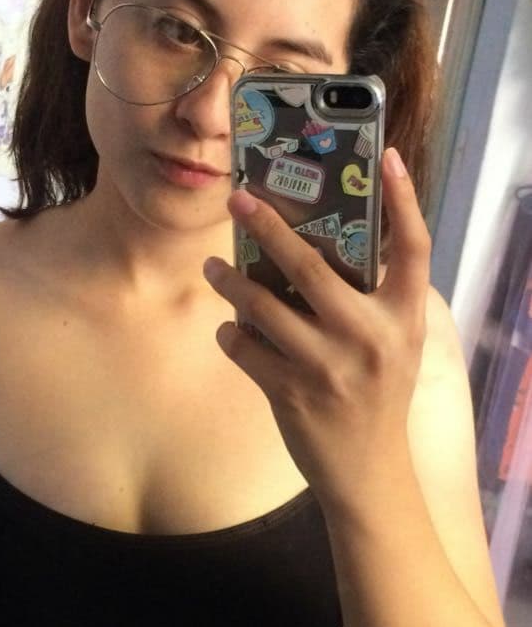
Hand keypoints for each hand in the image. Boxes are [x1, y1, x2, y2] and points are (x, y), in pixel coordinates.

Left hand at [203, 148, 430, 504]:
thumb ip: (372, 297)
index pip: (413, 246)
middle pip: (310, 265)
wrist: (367, 471)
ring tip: (214, 267)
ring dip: (230, 281)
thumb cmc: (377, 393)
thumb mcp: (395, 342)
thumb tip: (319, 242)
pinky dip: (229, 333)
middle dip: (267, 226)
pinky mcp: (290, 393)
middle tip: (239, 199)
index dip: (403, 198)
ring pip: (261, 305)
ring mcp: (327, 366)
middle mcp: (368, 336)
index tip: (384, 155)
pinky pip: (242, 346)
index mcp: (402, 317)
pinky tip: (229, 329)